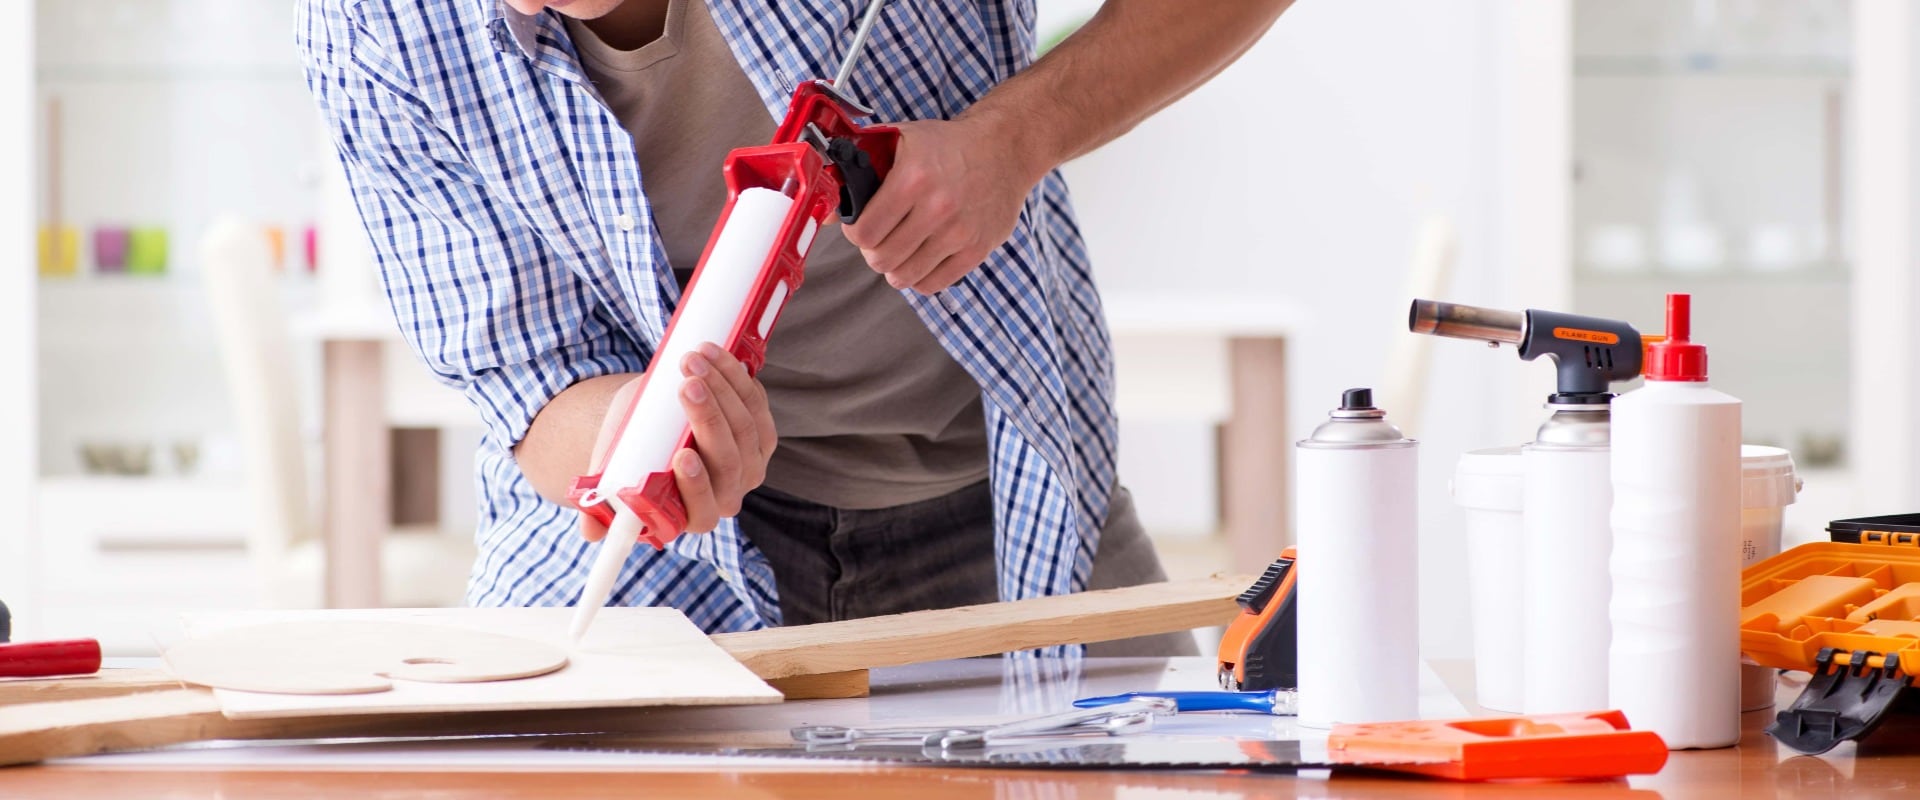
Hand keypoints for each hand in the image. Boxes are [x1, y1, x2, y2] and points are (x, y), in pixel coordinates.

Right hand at [579, 343, 776, 540]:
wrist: (649, 426)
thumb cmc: (629, 455)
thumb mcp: (611, 473)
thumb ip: (602, 500)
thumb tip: (589, 531)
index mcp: (692, 515)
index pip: (703, 510)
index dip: (696, 486)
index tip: (681, 457)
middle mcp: (727, 494)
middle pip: (729, 462)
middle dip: (709, 420)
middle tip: (686, 386)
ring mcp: (750, 462)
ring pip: (747, 428)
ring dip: (723, 389)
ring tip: (693, 360)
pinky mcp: (761, 431)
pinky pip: (757, 403)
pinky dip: (736, 376)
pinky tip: (714, 354)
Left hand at [842, 116, 1041, 294]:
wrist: (1004, 149)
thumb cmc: (946, 146)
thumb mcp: (900, 142)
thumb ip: (860, 171)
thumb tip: (825, 214)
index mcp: (913, 178)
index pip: (864, 233)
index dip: (855, 233)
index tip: (861, 227)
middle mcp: (937, 207)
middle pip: (881, 259)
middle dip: (873, 252)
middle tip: (880, 239)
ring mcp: (960, 232)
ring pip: (904, 277)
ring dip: (895, 267)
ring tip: (899, 250)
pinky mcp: (977, 249)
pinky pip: (933, 284)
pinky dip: (920, 277)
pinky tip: (921, 258)